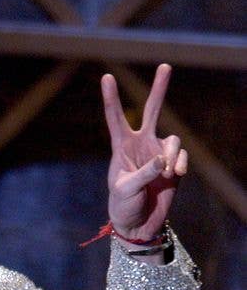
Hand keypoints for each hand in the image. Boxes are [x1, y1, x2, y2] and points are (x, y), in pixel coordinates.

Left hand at [101, 63, 187, 239]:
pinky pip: (182, 156)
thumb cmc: (123, 206)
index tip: (106, 77)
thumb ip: (144, 173)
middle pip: (151, 111)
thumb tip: (163, 159)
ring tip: (168, 172)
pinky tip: (176, 176)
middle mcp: (141, 145)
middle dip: (159, 89)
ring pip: (173, 140)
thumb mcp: (126, 190)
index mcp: (121, 147)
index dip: (111, 98)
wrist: (138, 224)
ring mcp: (159, 153)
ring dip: (173, 154)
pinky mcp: (174, 165)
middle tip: (165, 66)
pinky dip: (181, 164)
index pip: (116, 118)